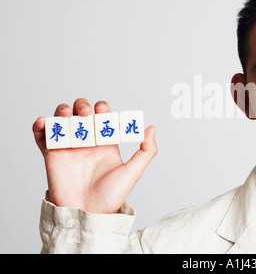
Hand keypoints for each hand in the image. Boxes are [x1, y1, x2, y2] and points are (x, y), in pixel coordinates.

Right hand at [32, 98, 157, 213]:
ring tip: (65, 114)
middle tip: (85, 113)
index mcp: (106, 143)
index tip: (103, 110)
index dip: (102, 108)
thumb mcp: (133, 172)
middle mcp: (87, 142)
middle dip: (82, 106)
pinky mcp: (52, 155)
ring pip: (62, 120)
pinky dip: (40, 126)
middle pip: (81, 113)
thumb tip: (151, 129)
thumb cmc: (111, 196)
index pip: (103, 116)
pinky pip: (42, 137)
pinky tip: (43, 122)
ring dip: (62, 111)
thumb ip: (146, 152)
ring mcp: (68, 147)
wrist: (88, 213)